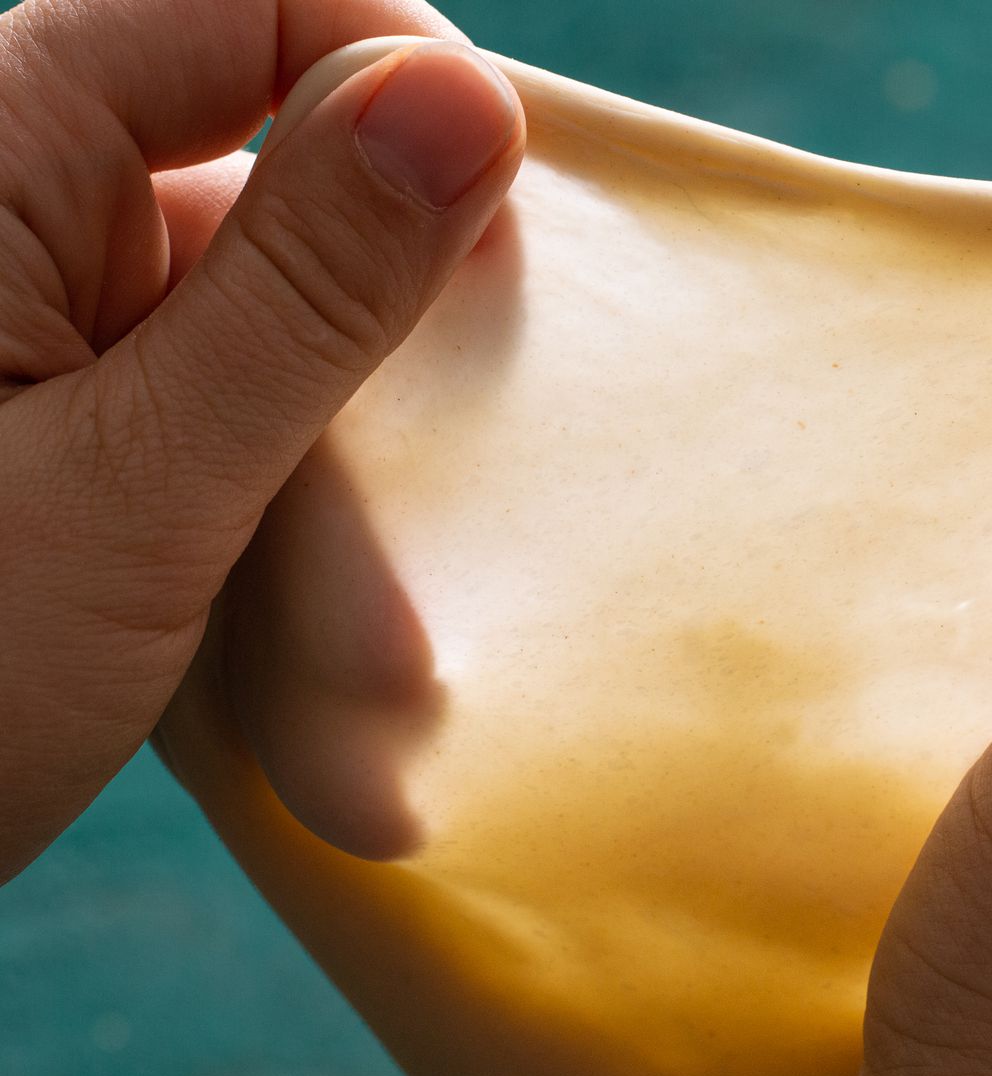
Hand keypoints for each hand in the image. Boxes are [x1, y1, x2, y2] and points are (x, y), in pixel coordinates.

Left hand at [0, 0, 523, 882]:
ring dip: (348, 452)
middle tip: (427, 482)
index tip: (493, 251)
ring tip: (364, 644)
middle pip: (285, 165)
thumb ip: (310, 288)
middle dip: (384, 330)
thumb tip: (472, 101)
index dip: (400, 90)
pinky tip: (313, 621)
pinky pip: (244, 388)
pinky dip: (300, 492)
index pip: (251, 2)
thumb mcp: (137, 485)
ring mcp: (57, 304)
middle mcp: (19, 194)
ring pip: (283, 302)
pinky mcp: (87, 394)